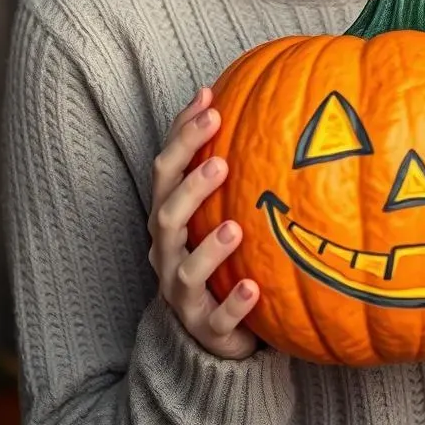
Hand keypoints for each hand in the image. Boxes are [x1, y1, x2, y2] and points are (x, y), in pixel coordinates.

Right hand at [148, 86, 259, 358]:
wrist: (214, 331)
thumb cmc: (219, 255)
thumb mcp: (218, 208)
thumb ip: (228, 162)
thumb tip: (260, 93)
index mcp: (168, 218)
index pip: (165, 169)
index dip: (181, 134)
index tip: (208, 99)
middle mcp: (167, 252)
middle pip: (164, 215)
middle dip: (189, 187)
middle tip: (221, 162)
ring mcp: (183, 295)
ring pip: (184, 270)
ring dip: (208, 248)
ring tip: (235, 228)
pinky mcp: (206, 329)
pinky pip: (217, 318)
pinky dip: (233, 303)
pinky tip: (254, 287)